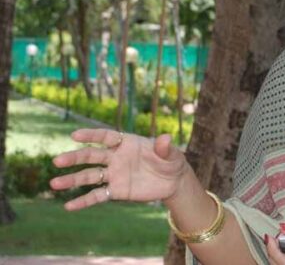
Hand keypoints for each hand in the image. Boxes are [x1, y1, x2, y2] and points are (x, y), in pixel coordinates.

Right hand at [50, 128, 188, 210]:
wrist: (173, 182)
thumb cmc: (171, 162)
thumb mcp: (172, 154)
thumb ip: (165, 148)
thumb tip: (165, 138)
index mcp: (127, 143)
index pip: (106, 137)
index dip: (91, 135)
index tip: (74, 135)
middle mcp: (116, 158)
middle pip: (92, 156)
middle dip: (75, 158)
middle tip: (57, 161)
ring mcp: (114, 175)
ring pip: (90, 176)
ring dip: (72, 180)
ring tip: (53, 184)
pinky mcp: (116, 191)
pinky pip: (97, 196)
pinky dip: (83, 201)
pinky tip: (68, 206)